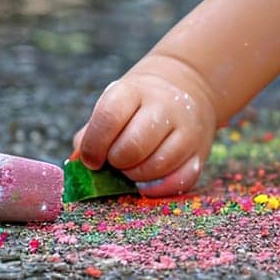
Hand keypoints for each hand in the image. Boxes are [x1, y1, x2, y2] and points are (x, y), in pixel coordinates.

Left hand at [73, 55, 219, 196]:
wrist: (187, 90)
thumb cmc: (139, 104)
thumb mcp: (114, 104)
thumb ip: (92, 133)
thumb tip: (79, 163)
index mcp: (134, 91)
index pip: (109, 117)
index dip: (94, 145)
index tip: (91, 159)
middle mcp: (164, 107)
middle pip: (133, 146)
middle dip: (117, 162)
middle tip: (115, 162)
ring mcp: (187, 129)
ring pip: (158, 166)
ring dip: (136, 176)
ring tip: (131, 169)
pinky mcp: (200, 151)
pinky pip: (181, 180)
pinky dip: (160, 189)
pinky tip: (147, 184)